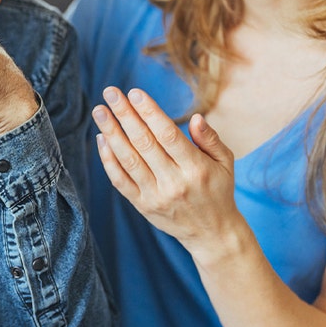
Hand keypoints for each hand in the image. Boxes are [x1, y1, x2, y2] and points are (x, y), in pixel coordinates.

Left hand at [91, 86, 244, 260]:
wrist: (212, 234)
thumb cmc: (218, 190)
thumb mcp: (225, 163)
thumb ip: (211, 138)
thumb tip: (196, 117)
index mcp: (196, 168)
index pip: (168, 134)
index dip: (150, 112)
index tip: (134, 92)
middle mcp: (174, 182)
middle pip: (144, 143)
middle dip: (125, 115)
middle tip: (110, 92)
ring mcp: (156, 195)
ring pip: (128, 160)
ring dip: (111, 133)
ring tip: (100, 111)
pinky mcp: (142, 206)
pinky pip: (120, 180)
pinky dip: (108, 159)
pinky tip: (101, 138)